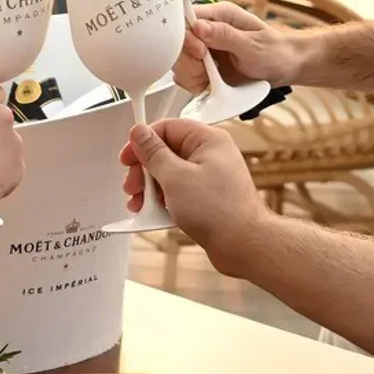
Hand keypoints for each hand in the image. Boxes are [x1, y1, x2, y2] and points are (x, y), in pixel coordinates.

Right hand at [118, 119, 269, 276]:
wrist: (244, 245)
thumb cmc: (220, 211)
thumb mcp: (175, 177)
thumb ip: (153, 153)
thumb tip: (139, 132)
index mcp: (208, 140)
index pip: (167, 128)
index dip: (144, 142)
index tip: (128, 157)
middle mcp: (211, 155)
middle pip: (166, 152)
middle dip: (145, 171)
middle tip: (133, 186)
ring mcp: (210, 177)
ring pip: (171, 174)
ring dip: (151, 189)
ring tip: (140, 205)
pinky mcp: (208, 197)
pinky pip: (179, 192)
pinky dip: (165, 201)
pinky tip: (154, 214)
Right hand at [175, 1, 296, 93]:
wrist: (286, 67)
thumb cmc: (275, 51)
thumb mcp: (252, 44)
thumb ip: (225, 35)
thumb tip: (198, 27)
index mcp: (219, 15)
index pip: (186, 19)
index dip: (186, 38)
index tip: (201, 53)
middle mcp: (207, 30)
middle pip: (177, 42)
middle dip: (190, 61)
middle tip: (208, 70)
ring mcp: (204, 48)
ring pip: (179, 61)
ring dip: (192, 74)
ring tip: (213, 78)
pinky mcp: (204, 66)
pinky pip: (186, 75)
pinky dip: (195, 83)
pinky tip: (211, 85)